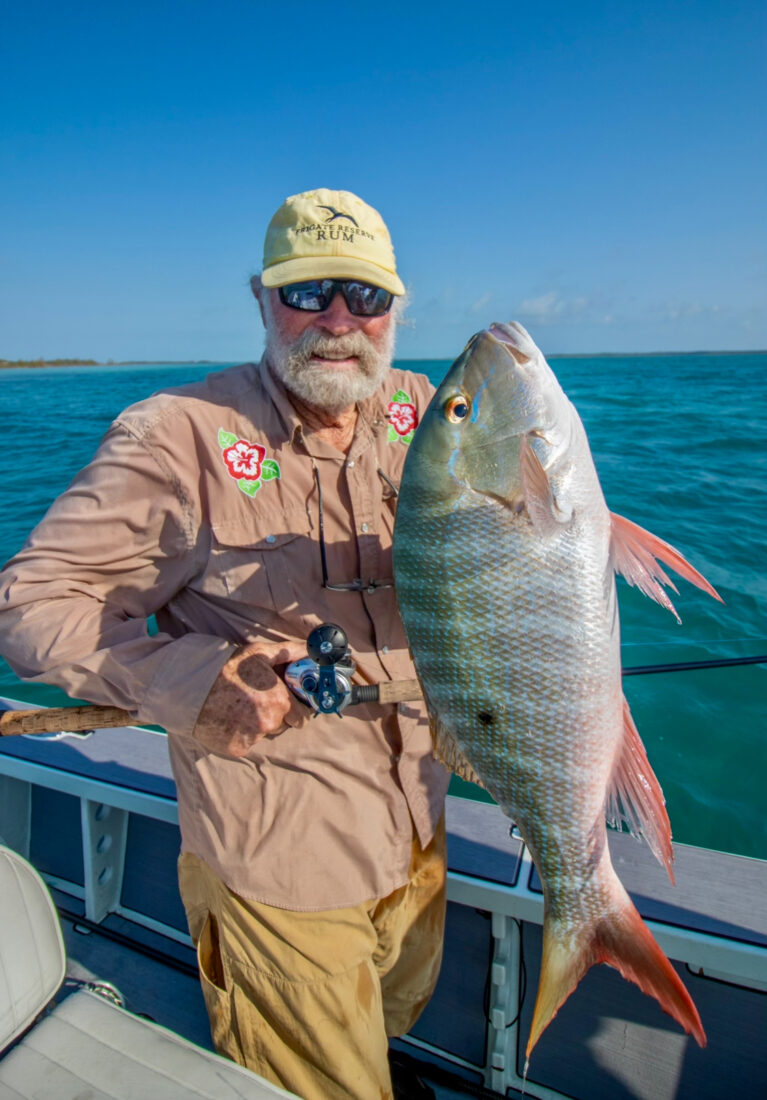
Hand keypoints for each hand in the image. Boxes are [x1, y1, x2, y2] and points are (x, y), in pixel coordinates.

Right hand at [192, 638, 306, 756]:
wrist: (192, 687)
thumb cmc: (227, 668)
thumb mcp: (260, 653)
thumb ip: (291, 653)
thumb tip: (312, 651)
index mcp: (280, 701)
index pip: (302, 716)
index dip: (297, 709)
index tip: (288, 702)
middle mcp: (269, 722)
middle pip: (284, 725)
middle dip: (278, 715)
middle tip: (259, 701)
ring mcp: (253, 738)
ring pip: (266, 733)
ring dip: (260, 724)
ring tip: (242, 708)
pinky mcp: (238, 749)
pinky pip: (248, 742)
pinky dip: (243, 734)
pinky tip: (231, 719)